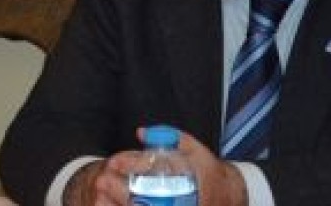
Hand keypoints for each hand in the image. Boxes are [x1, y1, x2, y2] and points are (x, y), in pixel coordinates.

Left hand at [63, 129, 247, 205]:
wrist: (229, 196)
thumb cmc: (208, 171)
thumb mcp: (195, 149)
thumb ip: (170, 137)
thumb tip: (142, 133)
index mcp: (190, 176)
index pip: (155, 168)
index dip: (133, 164)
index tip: (114, 162)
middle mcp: (186, 198)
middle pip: (148, 197)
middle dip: (121, 190)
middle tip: (101, 181)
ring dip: (122, 204)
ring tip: (101, 199)